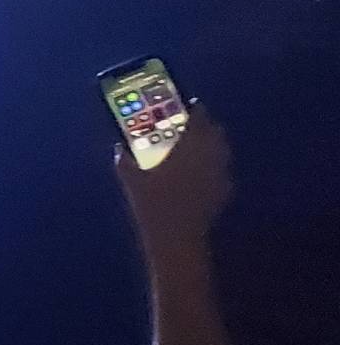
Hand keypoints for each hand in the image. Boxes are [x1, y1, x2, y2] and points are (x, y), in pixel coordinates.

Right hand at [118, 103, 230, 243]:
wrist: (176, 237)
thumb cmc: (152, 205)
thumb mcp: (132, 181)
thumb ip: (126, 161)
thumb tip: (119, 148)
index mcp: (189, 146)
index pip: (198, 118)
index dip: (194, 110)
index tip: (188, 106)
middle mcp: (210, 154)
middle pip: (214, 131)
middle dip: (204, 126)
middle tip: (190, 127)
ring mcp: (220, 172)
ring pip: (221, 150)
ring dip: (210, 145)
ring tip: (195, 149)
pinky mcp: (225, 189)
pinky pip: (221, 169)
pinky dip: (213, 167)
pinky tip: (200, 175)